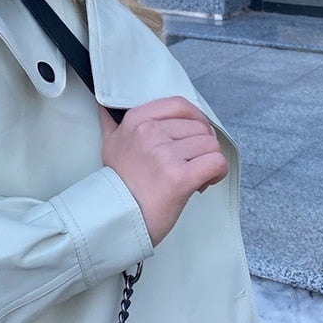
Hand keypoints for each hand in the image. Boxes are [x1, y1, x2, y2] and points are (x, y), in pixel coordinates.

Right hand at [100, 97, 227, 246]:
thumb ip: (113, 123)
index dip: (195, 120)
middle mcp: (149, 132)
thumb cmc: (120, 184)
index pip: (180, 105)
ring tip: (194, 178)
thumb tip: (106, 106)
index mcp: (136, 120)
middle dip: (202, 147)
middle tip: (189, 165)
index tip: (193, 137)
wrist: (119, 218)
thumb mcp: (111, 145)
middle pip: (200, 127)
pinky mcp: (180, 177)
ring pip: (211, 145)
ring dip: (209, 162)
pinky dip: (217, 173)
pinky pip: (217, 162)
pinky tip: (204, 183)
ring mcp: (164, 154)